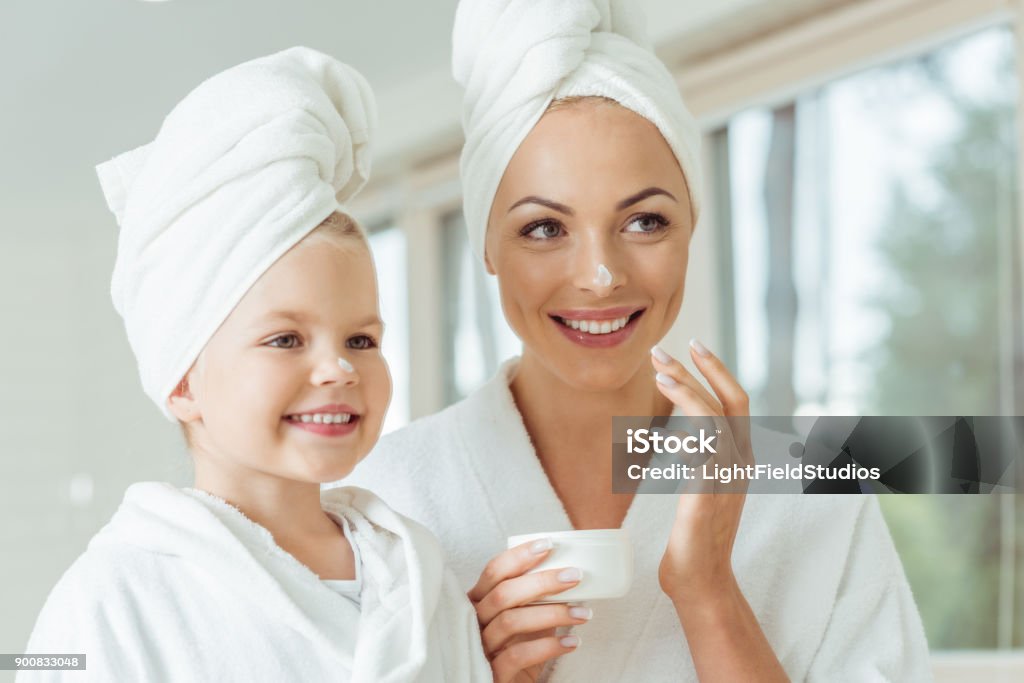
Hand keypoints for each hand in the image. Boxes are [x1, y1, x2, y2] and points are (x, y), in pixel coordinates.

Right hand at [468, 538, 590, 682]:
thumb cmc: (518, 647)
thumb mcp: (526, 618)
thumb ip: (536, 598)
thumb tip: (571, 572)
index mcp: (479, 600)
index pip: (494, 571)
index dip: (519, 556)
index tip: (549, 544)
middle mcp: (474, 621)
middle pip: (504, 593)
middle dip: (542, 581)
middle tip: (575, 576)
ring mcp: (480, 647)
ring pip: (511, 622)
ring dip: (552, 614)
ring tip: (583, 613)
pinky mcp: (491, 672)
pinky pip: (518, 655)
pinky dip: (548, 646)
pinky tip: (572, 642)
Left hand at [650, 340, 752, 604]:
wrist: (700, 581)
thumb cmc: (693, 542)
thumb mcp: (702, 493)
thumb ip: (701, 465)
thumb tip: (687, 444)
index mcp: (739, 459)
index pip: (736, 402)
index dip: (717, 371)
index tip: (692, 348)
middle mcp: (740, 462)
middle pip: (729, 400)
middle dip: (699, 369)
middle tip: (663, 349)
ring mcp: (729, 475)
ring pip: (715, 417)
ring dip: (687, 390)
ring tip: (658, 371)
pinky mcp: (710, 489)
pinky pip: (704, 446)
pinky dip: (687, 421)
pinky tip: (664, 410)